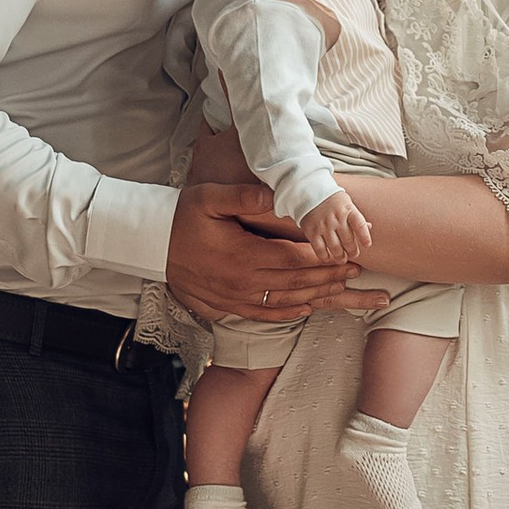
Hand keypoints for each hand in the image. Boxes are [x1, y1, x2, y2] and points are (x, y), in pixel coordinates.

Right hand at [165, 176, 354, 324]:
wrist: (151, 246)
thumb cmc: (182, 217)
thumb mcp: (209, 198)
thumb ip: (244, 197)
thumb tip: (276, 194)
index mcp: (242, 255)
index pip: (294, 260)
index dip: (324, 258)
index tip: (347, 253)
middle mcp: (242, 282)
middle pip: (297, 283)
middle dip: (330, 277)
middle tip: (357, 271)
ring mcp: (235, 297)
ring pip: (286, 302)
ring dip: (318, 296)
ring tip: (343, 289)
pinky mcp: (227, 306)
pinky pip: (265, 315)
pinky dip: (289, 314)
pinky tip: (306, 309)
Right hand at [301, 188, 374, 263]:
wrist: (310, 193)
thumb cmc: (333, 201)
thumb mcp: (347, 204)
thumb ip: (356, 217)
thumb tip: (369, 227)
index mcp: (348, 210)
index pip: (359, 224)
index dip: (365, 236)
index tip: (367, 245)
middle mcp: (336, 218)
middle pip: (348, 240)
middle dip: (353, 250)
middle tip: (354, 254)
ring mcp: (324, 226)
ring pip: (335, 248)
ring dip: (341, 256)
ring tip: (342, 258)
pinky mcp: (312, 232)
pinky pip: (320, 249)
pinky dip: (326, 256)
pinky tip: (329, 257)